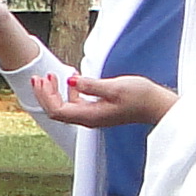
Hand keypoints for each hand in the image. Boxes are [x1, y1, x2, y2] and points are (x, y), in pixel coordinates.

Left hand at [37, 68, 173, 130]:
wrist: (156, 105)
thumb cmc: (140, 96)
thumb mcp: (114, 87)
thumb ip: (91, 85)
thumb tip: (71, 80)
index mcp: (89, 116)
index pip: (57, 111)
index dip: (45, 96)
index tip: (43, 78)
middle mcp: (88, 119)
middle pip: (57, 111)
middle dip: (45, 94)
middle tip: (39, 77)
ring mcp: (93, 116)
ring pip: (65, 107)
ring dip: (55, 92)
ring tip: (51, 76)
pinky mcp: (99, 110)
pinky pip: (76, 103)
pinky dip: (69, 91)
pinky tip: (72, 79)